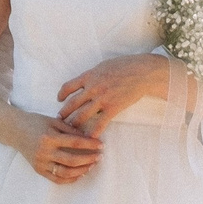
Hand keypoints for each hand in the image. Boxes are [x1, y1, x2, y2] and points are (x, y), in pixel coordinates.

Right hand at [15, 115, 101, 184]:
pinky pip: (56, 179)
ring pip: (65, 172)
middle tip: (99, 156)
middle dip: (89, 159)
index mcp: (49, 137)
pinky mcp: (38, 170)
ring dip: (81, 170)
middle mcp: (44, 152)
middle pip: (72, 160)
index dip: (90, 144)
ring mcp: (41, 163)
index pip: (75, 143)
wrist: (15, 131)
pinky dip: (70, 179)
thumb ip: (70, 129)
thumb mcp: (53, 121)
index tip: (101, 145)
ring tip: (91, 165)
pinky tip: (80, 174)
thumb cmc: (35, 122)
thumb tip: (88, 137)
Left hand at [56, 54, 173, 135]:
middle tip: (59, 119)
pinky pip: (100, 123)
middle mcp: (92, 88)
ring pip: (82, 115)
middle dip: (64, 113)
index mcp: (90, 76)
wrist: (142, 72)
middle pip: (72, 103)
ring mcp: (102, 99)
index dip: (62, 94)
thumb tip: (86, 79)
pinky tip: (89, 138)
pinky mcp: (113, 108)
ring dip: (75, 124)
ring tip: (70, 130)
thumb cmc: (125, 65)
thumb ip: (93, 74)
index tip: (59, 99)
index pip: (69, 86)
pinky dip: (93, 131)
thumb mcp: (104, 65)